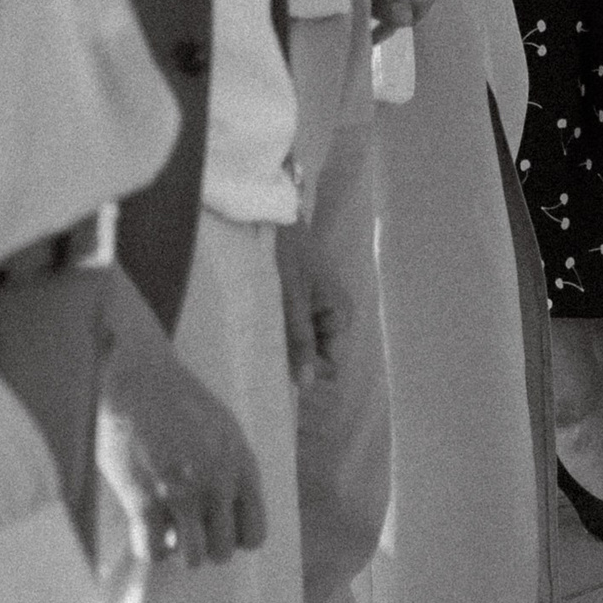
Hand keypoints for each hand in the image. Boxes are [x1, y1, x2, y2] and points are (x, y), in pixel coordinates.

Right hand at [96, 276, 264, 568]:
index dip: (233, 538)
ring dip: (176, 548)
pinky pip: (153, 551)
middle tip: (185, 526)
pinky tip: (142, 526)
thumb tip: (230, 515)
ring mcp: (182, 492)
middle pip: (222, 552)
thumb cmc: (179, 402)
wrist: (139, 377)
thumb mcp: (223, 429)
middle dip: (204, 546)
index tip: (214, 526)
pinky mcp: (145, 498)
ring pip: (191, 558)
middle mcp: (217, 481)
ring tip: (165, 526)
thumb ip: (232, 471)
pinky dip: (148, 547)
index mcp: (241, 464)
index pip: (254, 534)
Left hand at [274, 225, 348, 392]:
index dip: (307, 372)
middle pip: (318, 356)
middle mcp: (336, 316)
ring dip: (284, 345)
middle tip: (265, 350)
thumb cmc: (286, 254)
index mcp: (341, 315)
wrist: (274, 217)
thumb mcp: (291, 299)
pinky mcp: (304, 303)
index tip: (277, 371)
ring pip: (305, 345)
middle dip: (294, 358)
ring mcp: (320, 310)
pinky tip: (264, 326)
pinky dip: (281, 332)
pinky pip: (297, 331)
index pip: (330, 365)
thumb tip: (308, 386)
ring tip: (261, 336)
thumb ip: (300, 340)